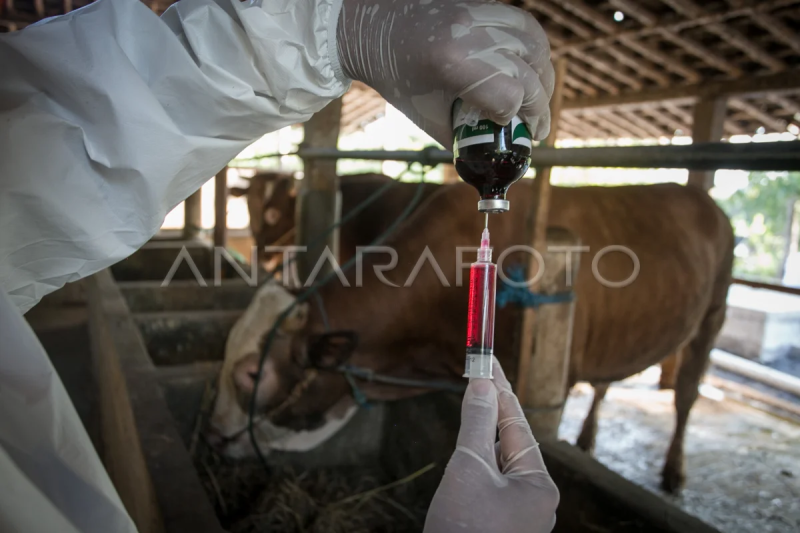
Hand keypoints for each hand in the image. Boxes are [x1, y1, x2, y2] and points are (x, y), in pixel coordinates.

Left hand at [335, 0, 553, 145]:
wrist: (377, 30)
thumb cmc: (398, 79)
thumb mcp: (427, 115)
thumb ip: (462, 137)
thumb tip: (493, 158)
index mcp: (451, 63)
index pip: (509, 95)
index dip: (516, 117)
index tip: (513, 131)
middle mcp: (470, 32)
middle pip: (528, 73)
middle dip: (539, 106)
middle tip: (537, 129)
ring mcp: (478, 12)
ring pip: (535, 45)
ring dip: (545, 77)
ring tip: (539, 101)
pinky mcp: (483, 3)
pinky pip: (525, 25)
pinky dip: (536, 50)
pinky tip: (532, 71)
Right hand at [423, 358, 558, 532]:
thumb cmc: (464, 530)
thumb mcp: (468, 469)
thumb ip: (477, 424)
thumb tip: (482, 384)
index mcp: (538, 484)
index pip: (516, 422)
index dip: (499, 387)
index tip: (486, 359)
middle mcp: (536, 500)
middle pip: (511, 441)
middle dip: (493, 409)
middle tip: (478, 372)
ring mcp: (521, 516)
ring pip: (501, 463)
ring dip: (484, 437)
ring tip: (473, 403)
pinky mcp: (503, 527)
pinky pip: (494, 485)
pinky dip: (480, 464)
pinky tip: (468, 453)